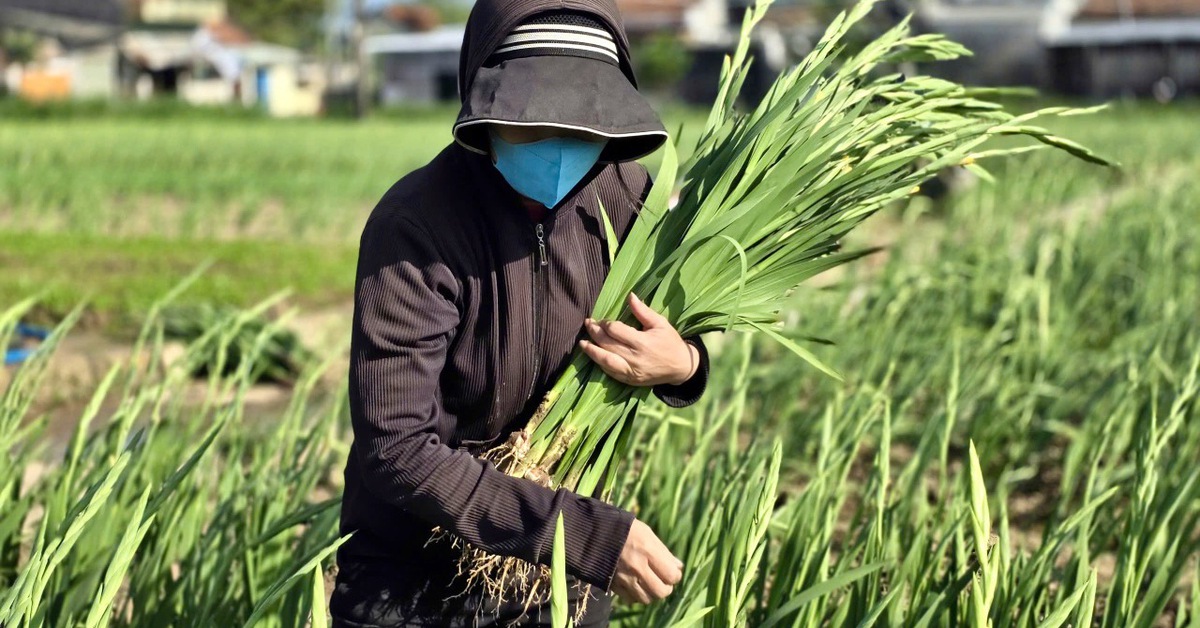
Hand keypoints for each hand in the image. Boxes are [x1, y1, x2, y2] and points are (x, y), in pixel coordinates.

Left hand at [579, 293, 698, 386]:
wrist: (681, 367)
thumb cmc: (671, 342)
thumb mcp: (660, 323)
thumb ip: (643, 311)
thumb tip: (630, 295)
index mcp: (643, 342)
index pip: (617, 331)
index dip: (606, 324)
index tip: (603, 320)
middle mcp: (635, 358)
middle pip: (608, 344)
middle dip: (595, 333)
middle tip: (588, 324)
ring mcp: (631, 371)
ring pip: (606, 361)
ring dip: (592, 351)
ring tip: (582, 343)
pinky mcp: (630, 380)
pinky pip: (611, 373)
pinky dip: (601, 364)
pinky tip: (594, 356)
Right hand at [610, 519, 682, 603]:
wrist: (594, 532)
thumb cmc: (625, 529)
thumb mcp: (647, 533)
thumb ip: (664, 552)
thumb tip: (678, 567)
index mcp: (648, 551)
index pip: (672, 576)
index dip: (675, 575)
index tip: (672, 571)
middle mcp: (637, 568)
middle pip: (661, 592)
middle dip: (666, 588)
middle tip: (663, 580)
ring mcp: (624, 578)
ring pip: (647, 599)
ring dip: (651, 593)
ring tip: (650, 583)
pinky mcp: (614, 585)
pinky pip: (631, 600)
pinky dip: (636, 596)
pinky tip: (636, 585)